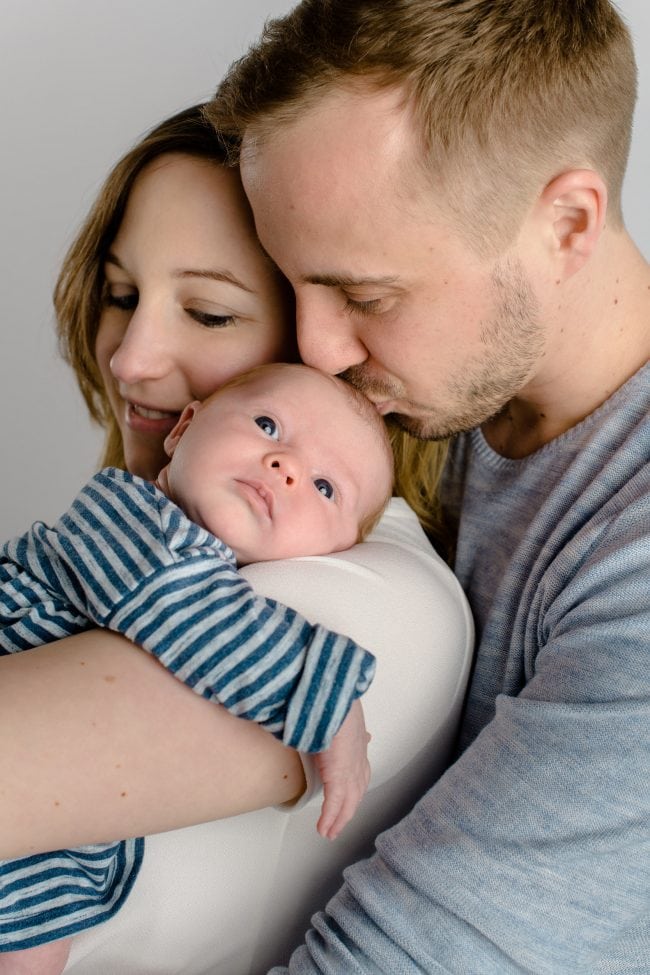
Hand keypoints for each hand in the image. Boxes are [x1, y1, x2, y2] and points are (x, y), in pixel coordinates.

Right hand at [314, 699, 370, 839]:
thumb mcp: (342, 716)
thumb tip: (357, 730)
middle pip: (355, 795)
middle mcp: (358, 762)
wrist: (335, 703)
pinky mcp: (339, 777)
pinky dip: (329, 818)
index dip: (354, 790)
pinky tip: (323, 829)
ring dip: (337, 820)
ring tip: (328, 832)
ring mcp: (350, 772)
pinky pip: (334, 805)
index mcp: (358, 748)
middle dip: (346, 812)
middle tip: (337, 826)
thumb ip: (344, 727)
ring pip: (347, 804)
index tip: (350, 798)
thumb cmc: (334, 705)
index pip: (360, 775)